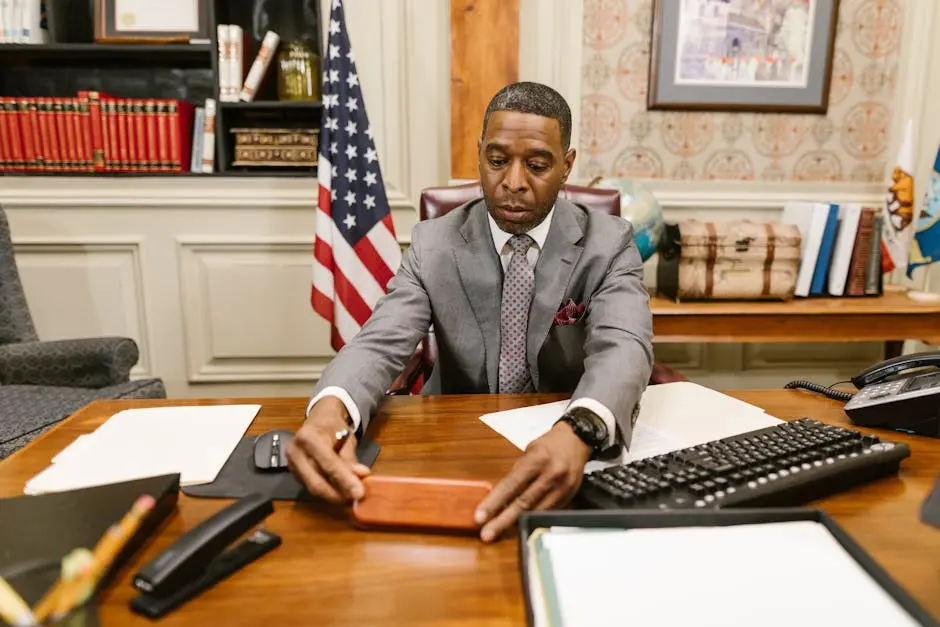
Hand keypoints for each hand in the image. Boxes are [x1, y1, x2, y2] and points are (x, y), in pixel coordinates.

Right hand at [287, 396, 370, 502]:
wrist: (317, 420)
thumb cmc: (332, 427)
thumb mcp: (346, 437)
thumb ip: (350, 459)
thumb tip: (360, 476)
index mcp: (308, 437)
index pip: (328, 463)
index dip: (345, 480)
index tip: (359, 493)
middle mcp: (295, 452)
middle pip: (316, 482)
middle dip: (337, 494)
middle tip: (355, 499)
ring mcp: (291, 464)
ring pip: (313, 488)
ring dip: (333, 495)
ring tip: (349, 497)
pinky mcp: (293, 473)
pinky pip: (310, 487)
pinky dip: (326, 491)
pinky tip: (339, 492)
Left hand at [474, 421, 591, 541]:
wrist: (577, 440)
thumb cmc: (548, 445)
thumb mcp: (529, 451)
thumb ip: (517, 472)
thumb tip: (500, 496)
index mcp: (538, 459)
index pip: (511, 484)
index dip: (494, 502)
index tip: (480, 517)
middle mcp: (551, 475)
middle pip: (523, 503)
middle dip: (502, 521)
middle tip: (486, 534)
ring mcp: (562, 488)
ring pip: (536, 512)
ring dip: (516, 523)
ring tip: (498, 531)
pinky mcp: (569, 497)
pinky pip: (547, 513)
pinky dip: (532, 519)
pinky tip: (519, 524)